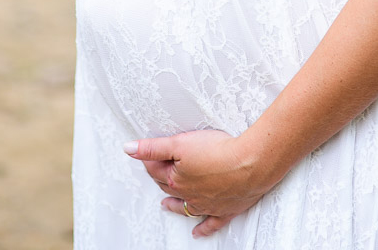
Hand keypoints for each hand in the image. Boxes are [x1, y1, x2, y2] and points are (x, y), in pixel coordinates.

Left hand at [124, 129, 267, 238]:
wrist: (249, 165)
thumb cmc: (217, 151)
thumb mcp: (180, 143)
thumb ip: (153, 147)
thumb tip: (128, 149)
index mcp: (176, 179)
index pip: (156, 168)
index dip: (151, 158)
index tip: (148, 152)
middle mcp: (189, 195)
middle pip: (169, 186)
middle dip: (161, 177)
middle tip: (157, 170)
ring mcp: (206, 205)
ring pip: (185, 207)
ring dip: (174, 205)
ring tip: (165, 204)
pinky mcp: (225, 210)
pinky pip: (211, 224)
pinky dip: (203, 230)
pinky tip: (197, 233)